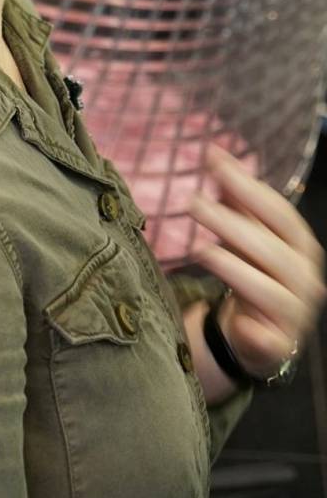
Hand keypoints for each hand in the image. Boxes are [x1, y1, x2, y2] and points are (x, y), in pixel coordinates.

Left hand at [188, 144, 325, 381]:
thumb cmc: (252, 269)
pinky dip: (256, 330)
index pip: (280, 214)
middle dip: (232, 225)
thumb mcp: (245, 232)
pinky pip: (270, 339)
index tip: (214, 163)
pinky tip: (240, 321)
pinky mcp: (278, 344)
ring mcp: (294, 313)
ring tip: (199, 250)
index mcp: (300, 246)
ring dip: (233, 268)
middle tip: (192, 203)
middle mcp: (305, 279)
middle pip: (271, 250)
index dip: (249, 188)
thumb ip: (233, 196)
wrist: (258, 329)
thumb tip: (215, 153)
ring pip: (269, 291)